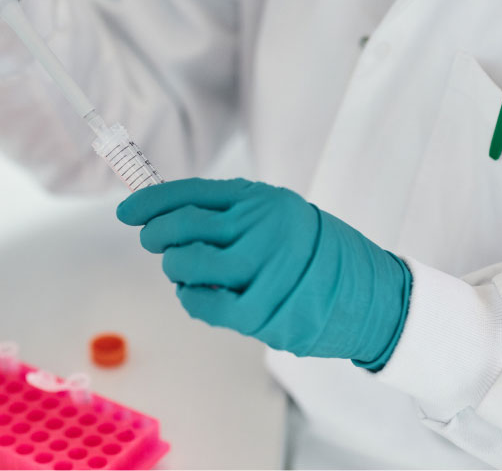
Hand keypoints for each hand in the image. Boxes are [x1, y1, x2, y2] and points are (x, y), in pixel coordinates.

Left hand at [117, 178, 410, 369]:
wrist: (372, 294)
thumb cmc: (318, 254)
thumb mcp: (280, 215)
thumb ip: (234, 214)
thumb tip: (174, 217)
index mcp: (261, 199)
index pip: (191, 192)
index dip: (151, 202)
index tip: (128, 211)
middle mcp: (260, 226)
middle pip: (182, 225)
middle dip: (156, 234)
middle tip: (153, 241)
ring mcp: (261, 267)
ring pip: (187, 263)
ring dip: (174, 267)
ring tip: (182, 269)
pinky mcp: (263, 309)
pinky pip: (204, 302)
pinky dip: (190, 298)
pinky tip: (194, 294)